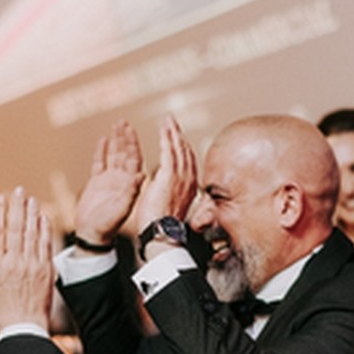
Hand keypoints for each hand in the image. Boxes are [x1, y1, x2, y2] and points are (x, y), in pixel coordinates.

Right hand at [0, 187, 52, 329]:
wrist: (25, 329)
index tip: (1, 197)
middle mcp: (15, 263)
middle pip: (17, 228)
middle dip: (18, 206)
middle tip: (19, 190)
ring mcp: (32, 266)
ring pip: (32, 233)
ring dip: (32, 214)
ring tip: (31, 199)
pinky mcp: (46, 270)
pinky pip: (46, 245)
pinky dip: (45, 229)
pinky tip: (43, 217)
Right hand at [73, 120, 144, 246]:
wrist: (92, 235)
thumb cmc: (107, 225)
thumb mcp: (121, 208)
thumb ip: (129, 191)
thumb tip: (141, 174)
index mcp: (129, 184)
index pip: (134, 159)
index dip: (134, 144)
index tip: (133, 130)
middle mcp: (121, 180)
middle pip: (124, 153)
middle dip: (125, 137)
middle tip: (124, 121)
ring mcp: (109, 180)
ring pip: (113, 155)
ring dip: (115, 140)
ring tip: (117, 124)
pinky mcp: (97, 183)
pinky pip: (99, 163)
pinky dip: (101, 151)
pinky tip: (103, 139)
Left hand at [133, 114, 197, 236]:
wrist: (162, 234)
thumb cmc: (164, 226)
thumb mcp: (172, 206)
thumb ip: (171, 193)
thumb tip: (166, 189)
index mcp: (190, 188)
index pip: (188, 162)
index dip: (183, 147)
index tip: (178, 137)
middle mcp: (189, 180)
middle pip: (186, 151)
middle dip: (179, 135)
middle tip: (173, 121)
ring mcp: (180, 177)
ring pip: (178, 148)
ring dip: (173, 132)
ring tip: (168, 119)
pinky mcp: (169, 175)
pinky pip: (169, 150)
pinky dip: (166, 137)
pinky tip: (164, 127)